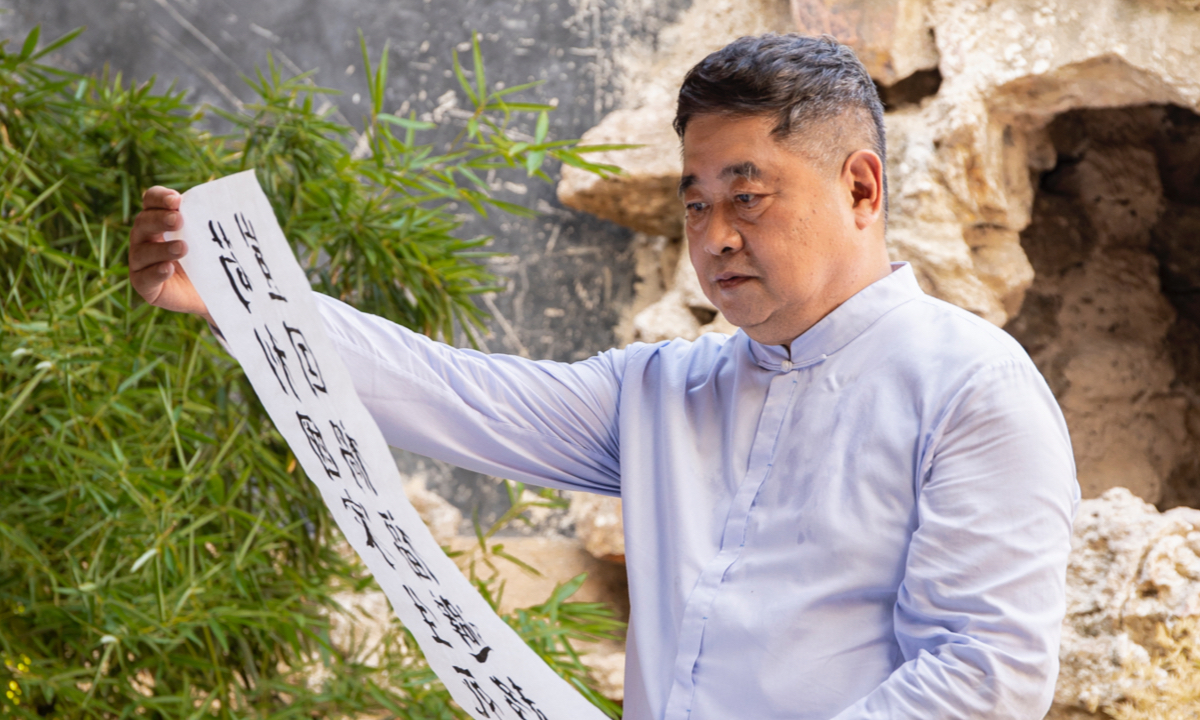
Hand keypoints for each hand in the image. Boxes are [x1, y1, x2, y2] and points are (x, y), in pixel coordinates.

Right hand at [129, 186, 212, 323]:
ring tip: (182, 247)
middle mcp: (144, 238)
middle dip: (160, 219)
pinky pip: (144, 279)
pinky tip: (168, 269)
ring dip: (162, 248)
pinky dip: (155, 272)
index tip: (177, 200)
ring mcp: (141, 263)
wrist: (214, 292)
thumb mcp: (210, 237)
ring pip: (142, 252)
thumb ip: (209, 220)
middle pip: (143, 222)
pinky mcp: (145, 286)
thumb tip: (230, 200)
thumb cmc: (210, 258)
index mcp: (157, 220)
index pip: (151, 201)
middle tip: (179, 219)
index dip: (160, 197)